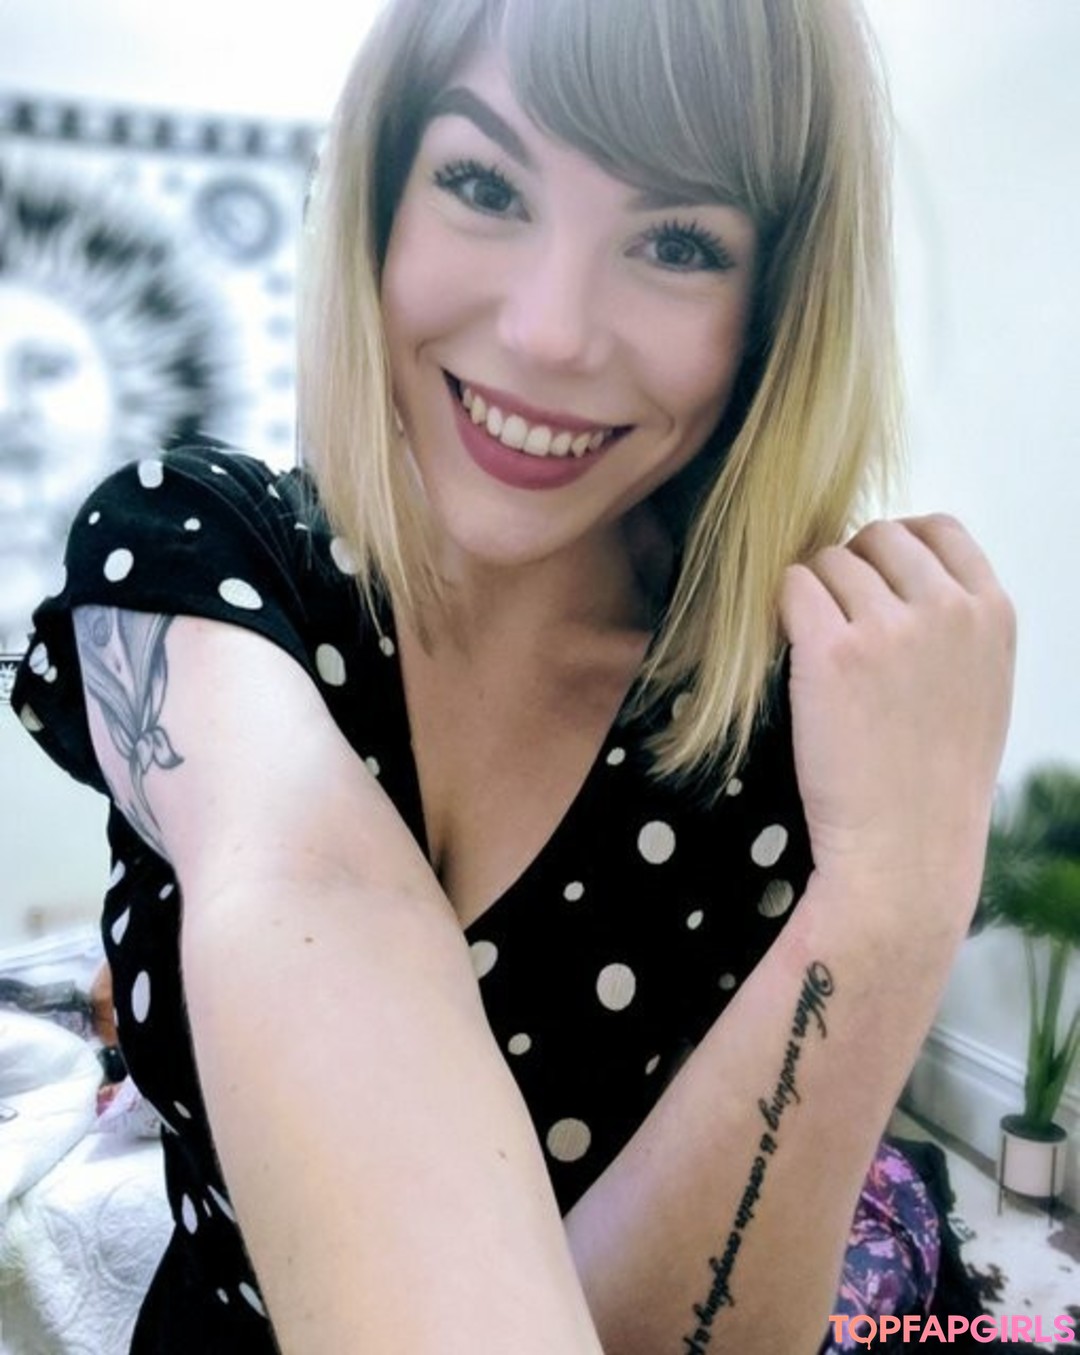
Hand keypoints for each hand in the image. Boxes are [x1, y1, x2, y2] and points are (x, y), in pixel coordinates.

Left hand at [779, 515, 1014, 930]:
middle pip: (877, 536)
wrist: (904, 851)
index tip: (875, 584)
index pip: (939, 528)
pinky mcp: (831, 651)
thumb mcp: (980, 690)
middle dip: (850, 569)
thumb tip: (903, 575)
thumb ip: (955, 625)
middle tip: (837, 626)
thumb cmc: (935, 782)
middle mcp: (948, 609)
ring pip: (828, 560)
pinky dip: (781, 611)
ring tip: (818, 656)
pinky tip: (791, 654)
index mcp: (993, 614)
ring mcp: (890, 627)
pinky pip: (791, 587)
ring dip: (813, 596)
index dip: (896, 548)